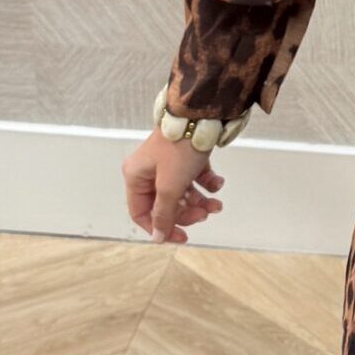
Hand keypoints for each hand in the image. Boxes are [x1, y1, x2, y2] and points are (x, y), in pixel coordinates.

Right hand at [123, 127, 226, 243]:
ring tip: (217, 203)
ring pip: (183, 193)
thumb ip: (164, 214)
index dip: (161, 228)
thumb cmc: (179, 150)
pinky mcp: (185, 156)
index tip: (183, 236)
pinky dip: (207, 183)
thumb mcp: (170, 187)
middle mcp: (149, 171)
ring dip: (201, 202)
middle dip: (187, 213)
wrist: (201, 116)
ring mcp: (168, 163)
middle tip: (205, 214)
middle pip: (166, 205)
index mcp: (136, 177)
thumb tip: (158, 237)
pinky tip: (217, 182)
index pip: (142, 213)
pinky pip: (194, 178)